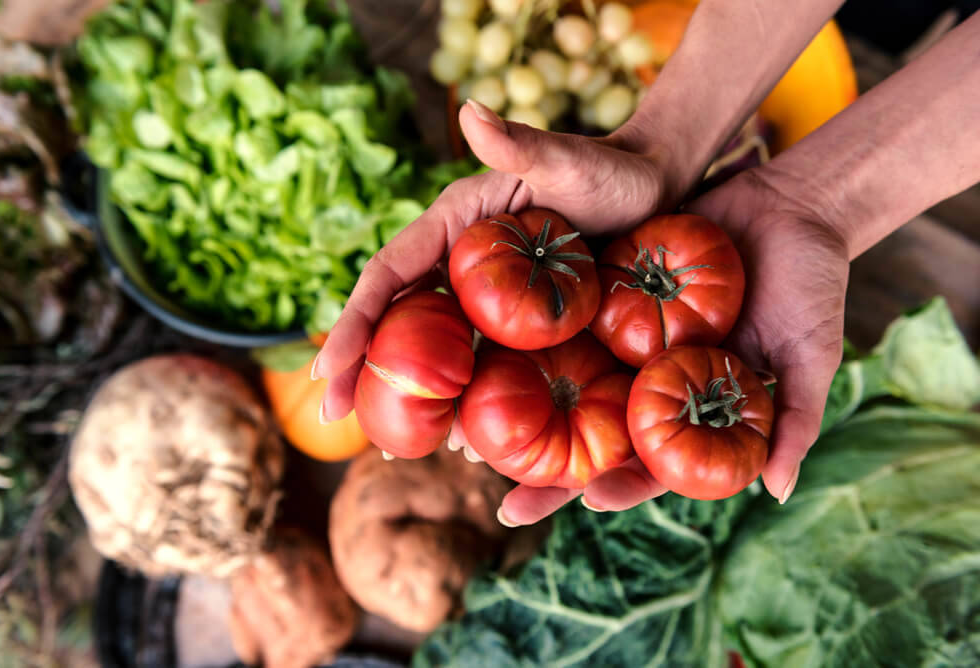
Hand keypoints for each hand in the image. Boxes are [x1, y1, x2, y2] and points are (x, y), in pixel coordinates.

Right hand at [316, 100, 673, 418]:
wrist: (658, 196)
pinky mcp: (519, 326)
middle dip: (362, 368)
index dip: (354, 321)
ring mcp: (488, 300)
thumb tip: (470, 109)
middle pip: (399, 321)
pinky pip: (484, 365)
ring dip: (412, 395)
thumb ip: (520, 143)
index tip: (326, 368)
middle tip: (333, 418)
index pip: (389, 275)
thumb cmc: (611, 172)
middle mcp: (459, 266)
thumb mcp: (567, 160)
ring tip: (391, 443)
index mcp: (452, 227)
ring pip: (437, 351)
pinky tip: (464, 439)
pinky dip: (468, 399)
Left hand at [498, 166, 850, 524]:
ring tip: (473, 435)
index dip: (622, 483)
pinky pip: (568, 314)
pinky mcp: (608, 288)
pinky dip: (531, 333)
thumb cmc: (813, 285)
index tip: (590, 500)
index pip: (652, 460)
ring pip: (567, 380)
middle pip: (594, 434)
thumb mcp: (811, 355)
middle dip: (552, 473)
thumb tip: (777, 493)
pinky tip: (488, 349)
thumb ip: (794, 420)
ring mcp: (624, 335)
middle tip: (505, 502)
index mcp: (690, 406)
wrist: (793, 204)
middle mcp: (648, 378)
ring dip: (524, 407)